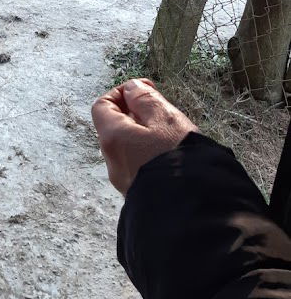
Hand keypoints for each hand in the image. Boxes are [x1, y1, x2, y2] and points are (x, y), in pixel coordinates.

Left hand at [91, 79, 197, 195]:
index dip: (121, 92)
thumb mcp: (165, 119)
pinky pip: (137, 165)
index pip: (102, 106)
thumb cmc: (181, 161)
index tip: (144, 89)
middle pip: (114, 127)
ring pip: (127, 147)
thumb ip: (145, 99)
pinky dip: (147, 153)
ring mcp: (124, 182)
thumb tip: (132, 88)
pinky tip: (170, 155)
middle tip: (161, 111)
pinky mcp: (138, 195)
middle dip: (134, 113)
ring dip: (142, 134)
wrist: (197, 210)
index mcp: (113, 139)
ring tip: (169, 134)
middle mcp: (113, 162)